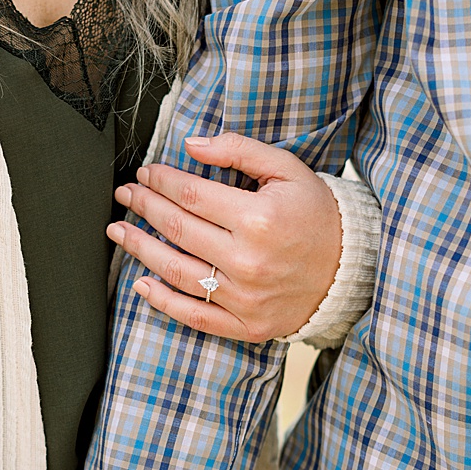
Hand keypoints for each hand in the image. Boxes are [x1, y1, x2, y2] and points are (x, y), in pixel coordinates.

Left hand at [108, 132, 341, 342]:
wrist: (351, 269)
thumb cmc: (317, 215)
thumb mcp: (288, 170)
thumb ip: (239, 150)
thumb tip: (191, 145)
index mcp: (259, 218)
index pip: (190, 195)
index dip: (160, 181)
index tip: (146, 173)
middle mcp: (249, 260)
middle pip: (177, 229)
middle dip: (144, 206)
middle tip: (126, 195)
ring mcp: (246, 297)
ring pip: (176, 272)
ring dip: (140, 249)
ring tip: (119, 231)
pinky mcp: (247, 324)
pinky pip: (195, 316)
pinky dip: (163, 302)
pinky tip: (141, 284)